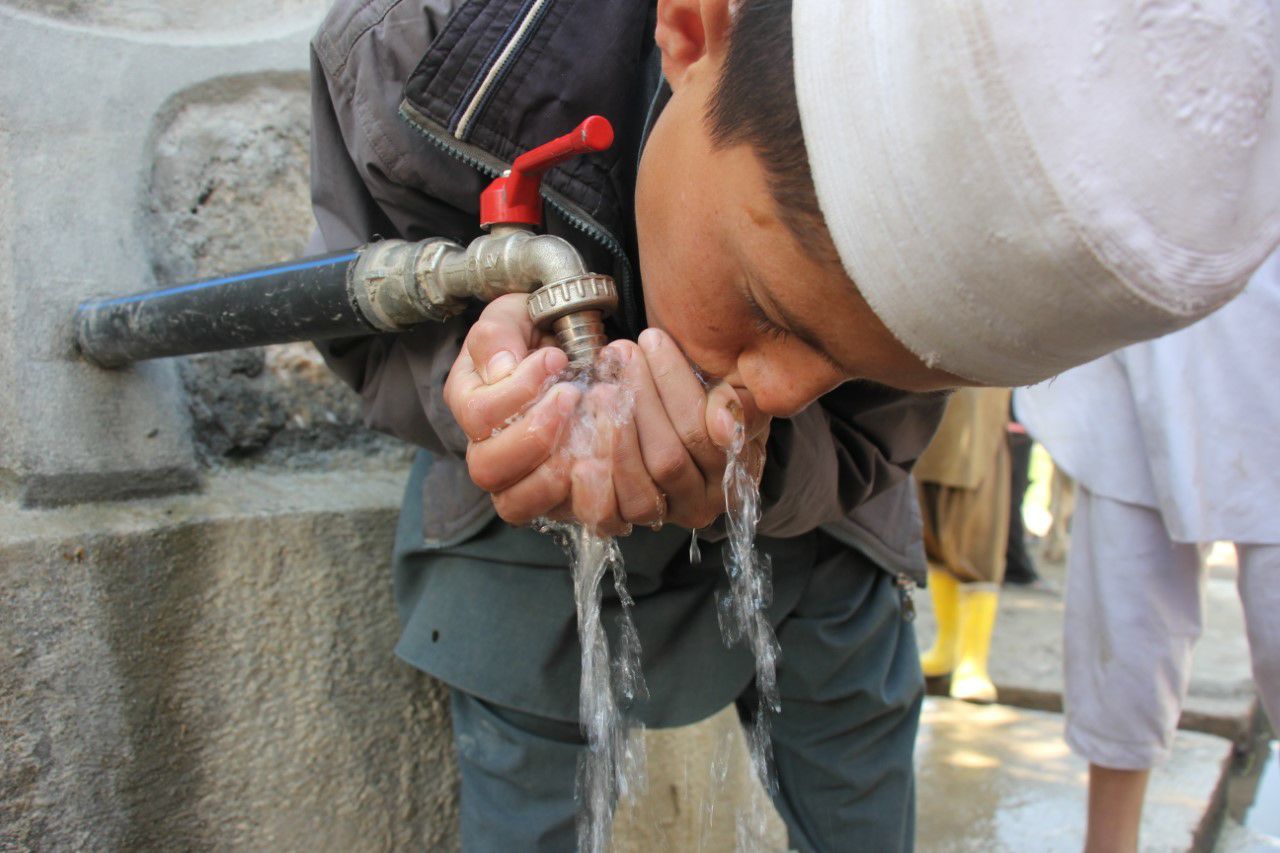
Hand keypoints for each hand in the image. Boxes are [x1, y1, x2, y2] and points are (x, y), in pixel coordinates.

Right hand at [443, 294, 579, 521]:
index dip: (517, 390)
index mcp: (469, 400)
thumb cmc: (538, 328)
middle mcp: (485, 446)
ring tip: (586, 432)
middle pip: (486, 468)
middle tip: (571, 396)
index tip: (555, 357)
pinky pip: (556, 513)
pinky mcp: (553, 497)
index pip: (478, 414)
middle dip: (534, 435)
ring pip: (514, 504)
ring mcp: (517, 478)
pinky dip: (582, 493)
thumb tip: (502, 369)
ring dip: (553, 473)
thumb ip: (498, 335)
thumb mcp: (513, 314)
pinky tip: (603, 458)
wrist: (573, 345)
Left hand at [564, 328, 768, 534]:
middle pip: (668, 459)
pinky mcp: (621, 522)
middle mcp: (700, 505)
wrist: (672, 431)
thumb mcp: (724, 397)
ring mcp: (660, 518)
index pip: (702, 432)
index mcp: (732, 472)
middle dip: (641, 400)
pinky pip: (605, 511)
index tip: (652, 339)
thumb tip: (721, 422)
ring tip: (601, 386)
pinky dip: (591, 477)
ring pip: (637, 487)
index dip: (676, 384)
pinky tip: (581, 434)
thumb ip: (730, 404)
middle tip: (620, 353)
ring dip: (614, 434)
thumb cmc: (700, 406)